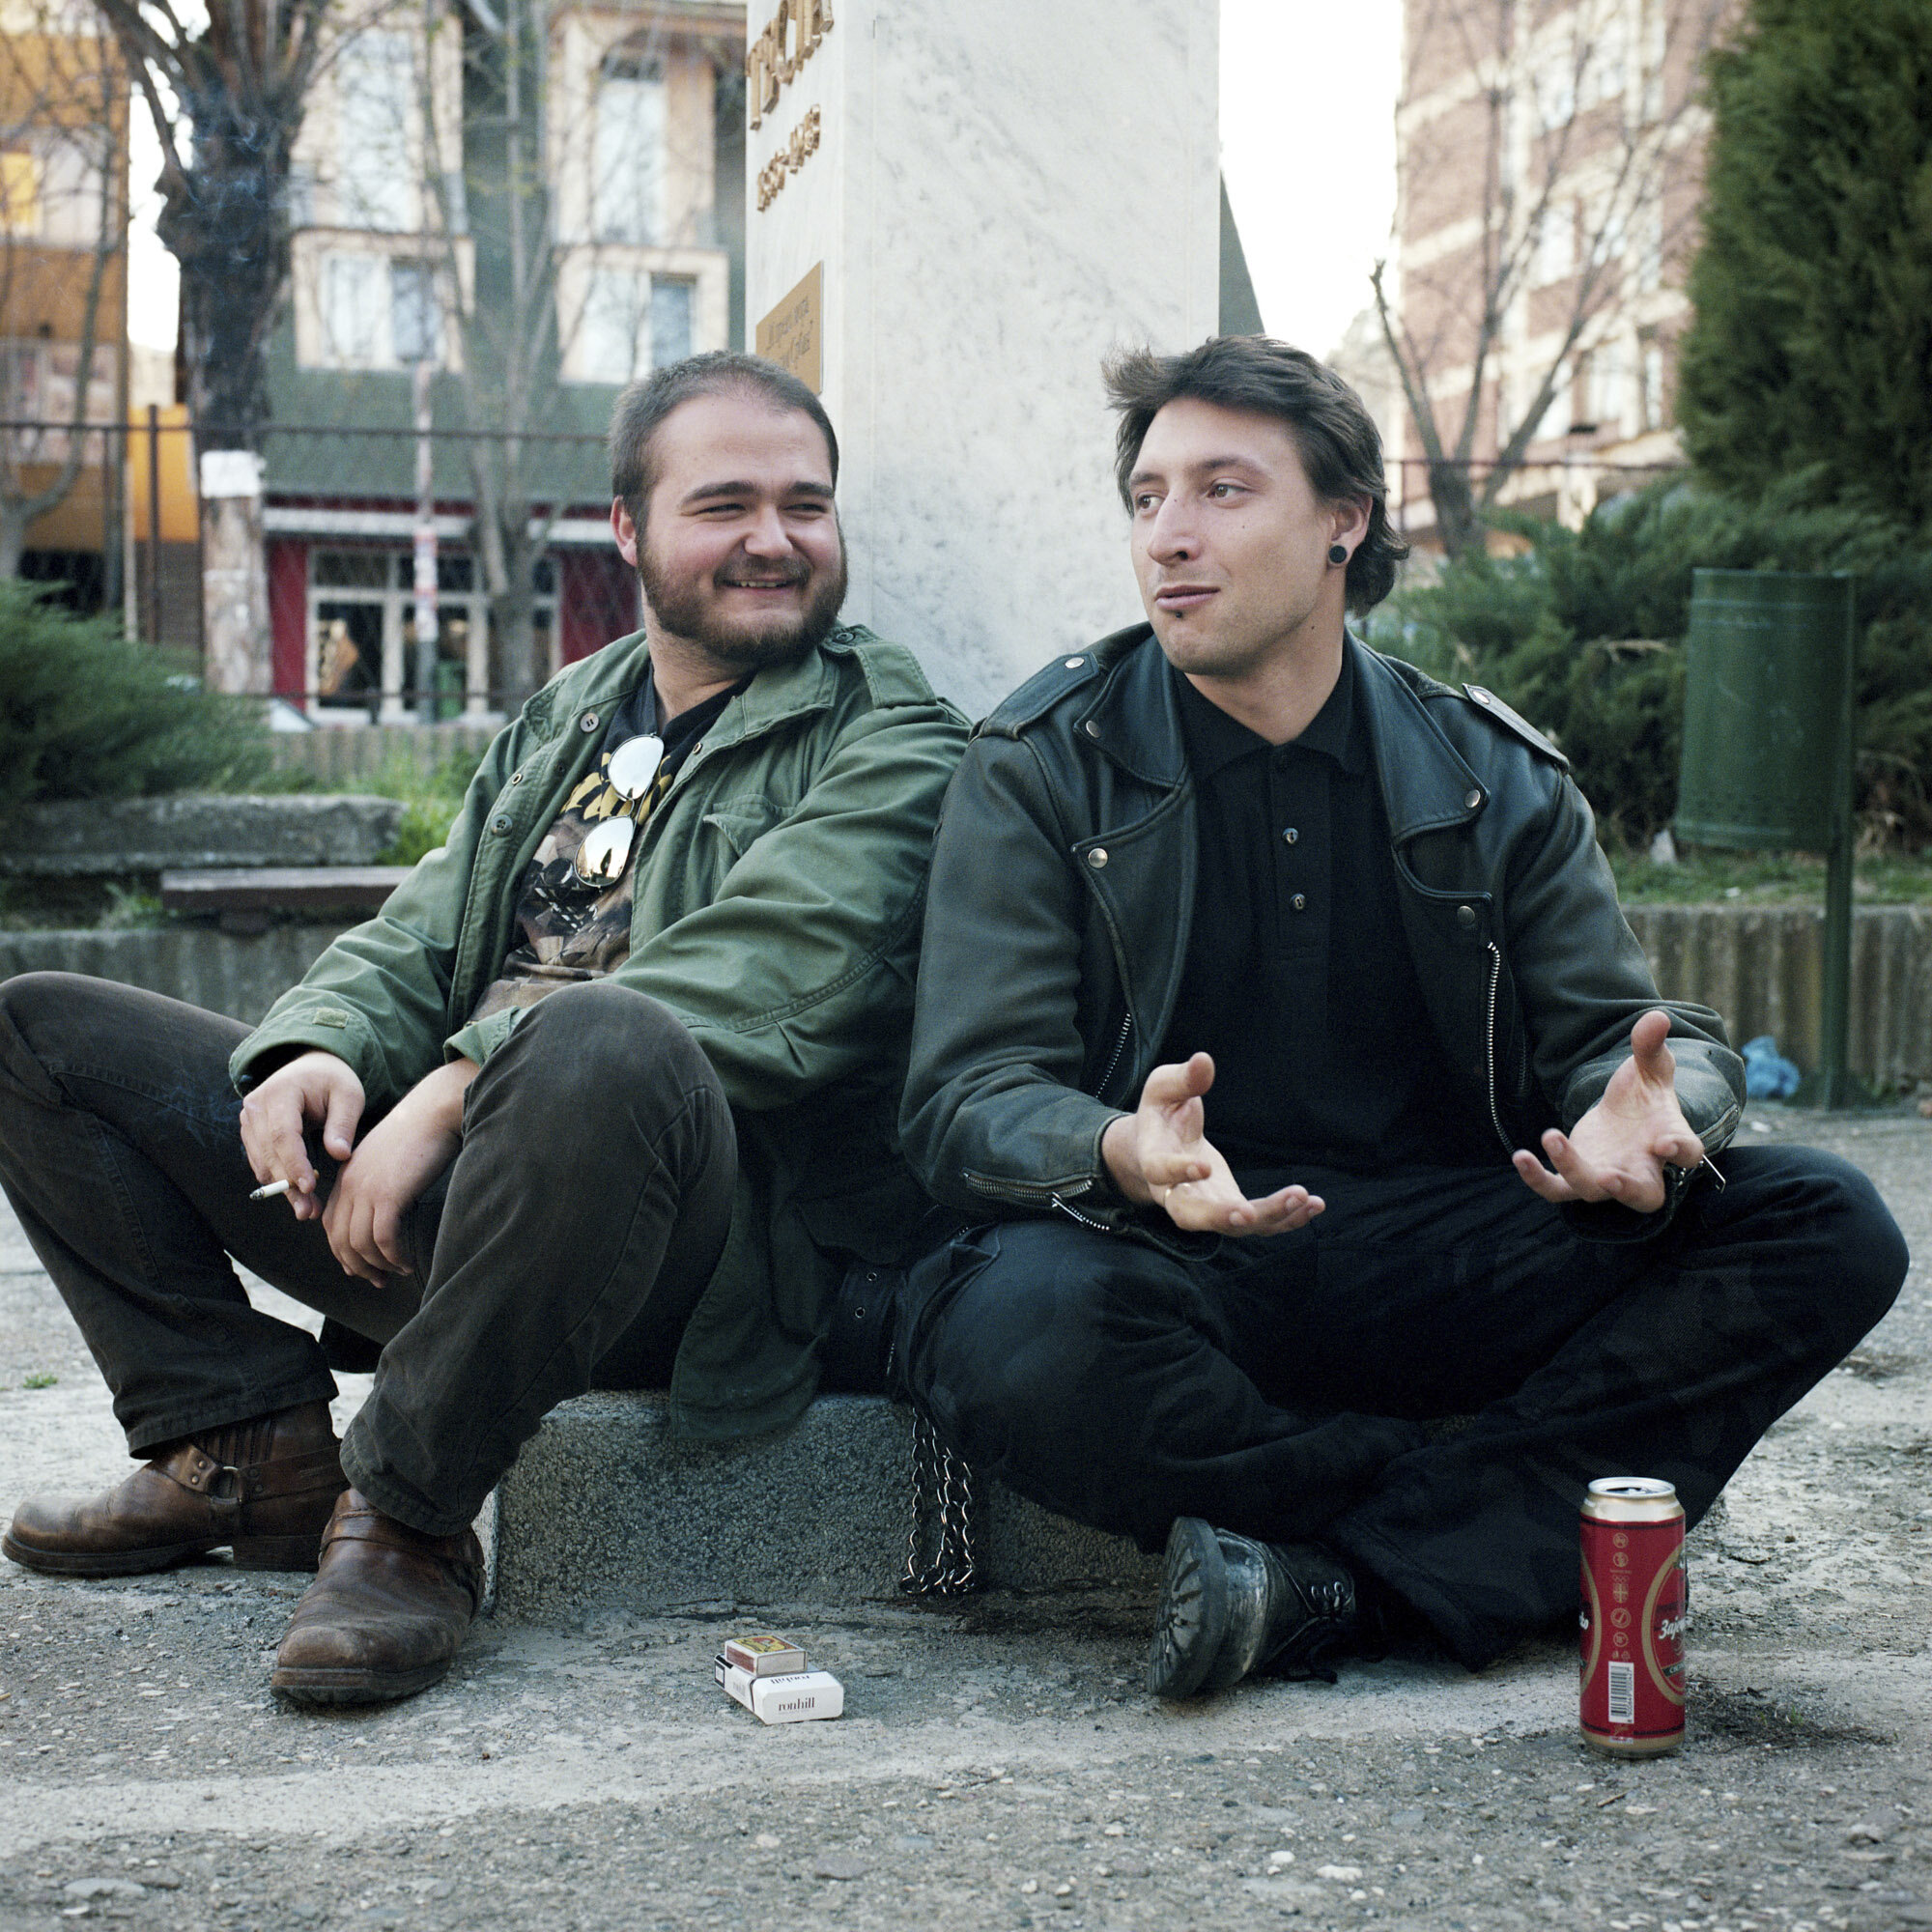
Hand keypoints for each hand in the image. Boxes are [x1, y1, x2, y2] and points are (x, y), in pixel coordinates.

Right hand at [238, 1050, 365, 1224]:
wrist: (310, 1068)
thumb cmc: (332, 1080)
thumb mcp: (348, 1094)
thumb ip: (343, 1123)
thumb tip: (340, 1155)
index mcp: (280, 1092)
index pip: (283, 1135)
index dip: (295, 1164)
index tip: (310, 1188)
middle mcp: (256, 1107)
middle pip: (269, 1153)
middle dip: (289, 1186)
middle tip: (310, 1212)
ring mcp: (249, 1121)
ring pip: (262, 1163)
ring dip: (283, 1189)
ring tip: (309, 1210)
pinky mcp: (250, 1133)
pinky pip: (261, 1162)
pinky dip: (279, 1180)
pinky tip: (300, 1195)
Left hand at [321, 1060, 477, 1285]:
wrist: (435, 1111)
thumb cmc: (422, 1131)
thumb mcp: (389, 1158)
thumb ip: (379, 1181)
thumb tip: (388, 1210)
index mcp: (347, 1175)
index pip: (332, 1223)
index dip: (343, 1250)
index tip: (362, 1265)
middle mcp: (349, 1184)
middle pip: (340, 1239)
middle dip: (357, 1266)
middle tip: (379, 1281)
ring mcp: (366, 1190)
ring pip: (359, 1245)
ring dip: (378, 1266)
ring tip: (399, 1271)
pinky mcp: (387, 1195)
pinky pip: (382, 1239)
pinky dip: (394, 1257)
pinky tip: (407, 1261)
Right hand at [1102, 1053, 1323, 1237]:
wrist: (1158, 1147)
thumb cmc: (1161, 1113)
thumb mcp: (1164, 1088)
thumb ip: (1184, 1078)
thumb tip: (1204, 1061)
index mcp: (1154, 1158)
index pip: (1160, 1171)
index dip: (1179, 1172)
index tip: (1205, 1166)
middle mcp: (1175, 1192)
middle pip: (1192, 1216)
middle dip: (1221, 1217)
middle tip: (1249, 1213)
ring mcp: (1205, 1206)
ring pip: (1234, 1225)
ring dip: (1269, 1216)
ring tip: (1303, 1198)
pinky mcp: (1231, 1208)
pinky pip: (1259, 1223)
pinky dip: (1288, 1218)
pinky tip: (1315, 1205)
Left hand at [1513, 1010, 1704, 1212]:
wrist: (1623, 1117)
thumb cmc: (1645, 1097)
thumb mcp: (1650, 1068)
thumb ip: (1651, 1046)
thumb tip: (1657, 1017)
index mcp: (1670, 1140)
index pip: (1687, 1154)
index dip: (1680, 1150)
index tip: (1664, 1142)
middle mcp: (1642, 1167)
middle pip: (1645, 1196)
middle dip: (1628, 1191)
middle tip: (1610, 1179)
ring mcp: (1607, 1176)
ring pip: (1592, 1191)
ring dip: (1572, 1169)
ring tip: (1551, 1135)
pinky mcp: (1576, 1176)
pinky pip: (1557, 1189)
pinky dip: (1538, 1179)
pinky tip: (1520, 1156)